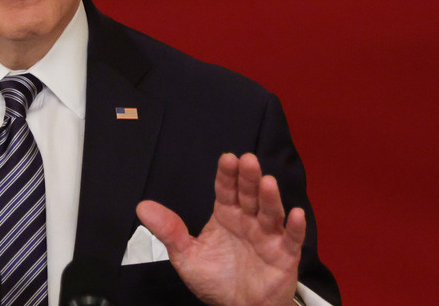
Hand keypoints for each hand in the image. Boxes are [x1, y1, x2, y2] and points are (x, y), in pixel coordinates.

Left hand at [136, 153, 303, 305]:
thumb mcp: (186, 256)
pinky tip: (295, 213)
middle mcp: (248, 220)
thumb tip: (142, 207)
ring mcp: (268, 236)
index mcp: (226, 216)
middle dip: (248, 178)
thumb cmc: (216, 280)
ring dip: (270, 197)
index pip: (226, 189)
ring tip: (267, 183)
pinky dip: (295, 227)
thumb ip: (169, 231)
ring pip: (271, 212)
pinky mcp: (284, 255)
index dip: (227, 174)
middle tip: (248, 161)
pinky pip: (292, 239)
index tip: (227, 158)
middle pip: (249, 195)